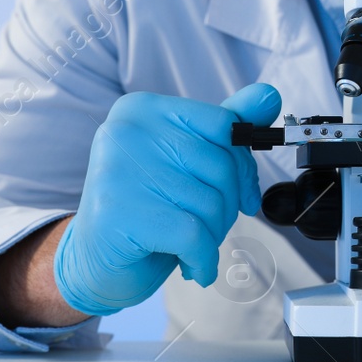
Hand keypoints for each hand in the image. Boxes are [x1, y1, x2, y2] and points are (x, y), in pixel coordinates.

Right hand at [53, 84, 280, 314]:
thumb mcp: (186, 163)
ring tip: (187, 244)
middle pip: (221, 166)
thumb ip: (226, 128)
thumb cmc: (146, 209)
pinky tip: (190, 265)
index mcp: (143, 109)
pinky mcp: (118, 212)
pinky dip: (202, 259)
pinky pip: (193, 236)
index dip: (243, 167)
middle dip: (227, 207)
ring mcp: (118, 169)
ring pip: (211, 204)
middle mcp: (126, 130)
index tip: (244, 195)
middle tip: (204, 227)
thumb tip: (268, 96)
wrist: (93, 263)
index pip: (224, 125)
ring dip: (212, 236)